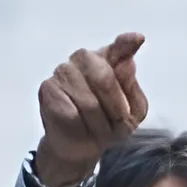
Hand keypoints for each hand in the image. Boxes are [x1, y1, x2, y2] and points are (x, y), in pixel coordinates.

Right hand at [35, 32, 148, 186]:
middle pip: (104, 78)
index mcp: (108, 59)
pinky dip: (81, 129)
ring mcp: (64, 72)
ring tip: (99, 130)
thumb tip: (128, 63)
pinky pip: (71, 114)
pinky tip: (81, 129)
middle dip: (115, 108)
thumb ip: (132, 87)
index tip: (138, 40)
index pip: (119, 47)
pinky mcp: (48, 90)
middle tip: (119, 123)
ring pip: (88, 103)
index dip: (127, 44)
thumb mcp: (132, 110)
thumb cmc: (108, 123)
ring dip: (99, 124)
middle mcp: (84, 58)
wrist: (81, 146)